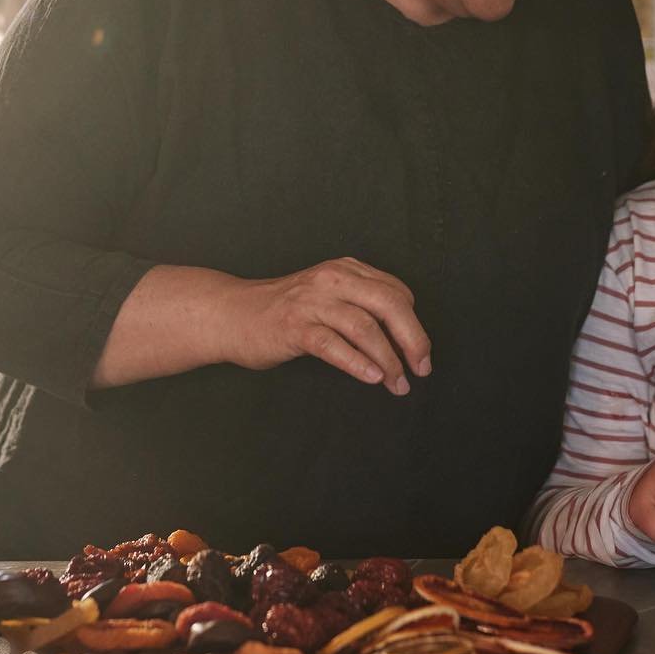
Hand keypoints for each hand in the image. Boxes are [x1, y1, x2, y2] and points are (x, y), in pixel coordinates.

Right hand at [229, 256, 430, 394]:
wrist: (232, 313)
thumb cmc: (285, 311)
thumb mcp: (328, 295)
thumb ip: (361, 305)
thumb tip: (404, 338)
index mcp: (346, 270)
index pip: (396, 292)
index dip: (414, 325)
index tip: (419, 353)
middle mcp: (332, 280)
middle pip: (389, 305)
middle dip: (413, 339)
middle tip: (421, 368)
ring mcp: (312, 303)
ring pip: (365, 327)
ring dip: (388, 360)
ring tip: (397, 383)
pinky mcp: (294, 327)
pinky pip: (333, 345)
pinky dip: (357, 363)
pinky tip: (371, 378)